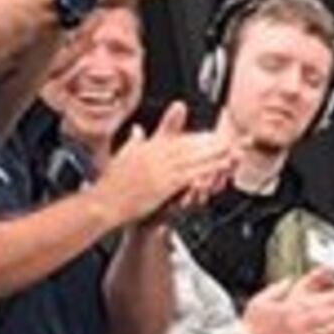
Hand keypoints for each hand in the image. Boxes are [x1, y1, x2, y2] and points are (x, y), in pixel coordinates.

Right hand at [99, 102, 238, 227]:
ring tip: (230, 151)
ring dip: (213, 154)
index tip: (213, 136)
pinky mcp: (163, 185)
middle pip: (190, 146)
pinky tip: (217, 170)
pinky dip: (204, 171)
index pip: (178, 139)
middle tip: (229, 139)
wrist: (102, 204)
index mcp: (147, 147)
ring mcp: (159, 170)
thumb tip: (137, 129)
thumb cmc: (110, 184)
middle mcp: (155, 155)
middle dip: (210, 142)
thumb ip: (133, 142)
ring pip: (193, 158)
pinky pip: (189, 175)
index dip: (198, 138)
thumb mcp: (121, 156)